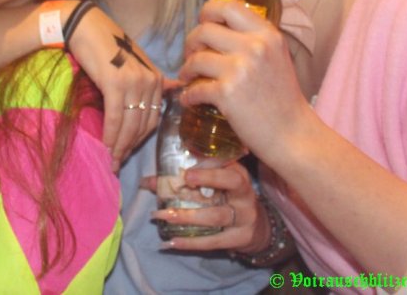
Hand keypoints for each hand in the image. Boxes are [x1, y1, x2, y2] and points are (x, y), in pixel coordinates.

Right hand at [65, 6, 162, 170]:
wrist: (85, 26)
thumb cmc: (106, 44)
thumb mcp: (133, 62)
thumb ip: (147, 80)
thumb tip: (173, 90)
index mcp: (156, 77)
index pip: (152, 118)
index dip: (140, 139)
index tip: (127, 152)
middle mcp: (150, 81)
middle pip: (142, 125)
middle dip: (129, 147)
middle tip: (116, 163)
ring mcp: (134, 82)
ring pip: (130, 125)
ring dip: (120, 146)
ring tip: (110, 160)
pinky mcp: (115, 84)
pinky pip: (115, 118)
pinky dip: (111, 135)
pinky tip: (105, 146)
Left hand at [147, 161, 268, 252]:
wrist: (260, 229)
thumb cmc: (229, 200)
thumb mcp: (216, 187)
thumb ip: (185, 181)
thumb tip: (146, 181)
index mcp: (238, 174)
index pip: (226, 162)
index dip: (208, 163)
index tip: (189, 165)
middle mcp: (244, 193)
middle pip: (231, 182)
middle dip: (208, 178)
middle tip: (185, 179)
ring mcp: (244, 217)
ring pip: (216, 215)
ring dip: (187, 216)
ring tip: (162, 215)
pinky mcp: (240, 238)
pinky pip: (213, 241)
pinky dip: (191, 243)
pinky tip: (172, 242)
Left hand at [177, 0, 311, 162]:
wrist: (293, 135)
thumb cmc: (283, 98)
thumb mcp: (276, 56)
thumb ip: (255, 39)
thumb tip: (220, 28)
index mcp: (267, 34)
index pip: (228, 6)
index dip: (208, 11)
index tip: (203, 23)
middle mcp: (254, 46)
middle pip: (204, 30)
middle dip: (191, 42)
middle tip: (192, 54)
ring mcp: (240, 69)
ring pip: (196, 59)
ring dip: (186, 69)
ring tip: (188, 77)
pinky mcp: (227, 93)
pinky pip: (195, 88)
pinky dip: (188, 95)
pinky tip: (189, 99)